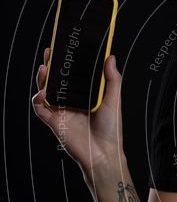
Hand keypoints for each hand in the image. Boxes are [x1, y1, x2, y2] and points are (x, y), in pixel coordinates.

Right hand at [32, 46, 123, 177]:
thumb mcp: (114, 100)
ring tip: (45, 68)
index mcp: (84, 95)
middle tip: (50, 52)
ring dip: (42, 79)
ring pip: (45, 91)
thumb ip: (112, 79)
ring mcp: (61, 111)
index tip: (64, 47)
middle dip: (51, 66)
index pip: (72, 75)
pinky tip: (43, 93)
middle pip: (56, 80)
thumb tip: (110, 57)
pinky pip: (40, 108)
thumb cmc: (111, 130)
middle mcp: (71, 102)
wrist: (104, 154)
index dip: (66, 62)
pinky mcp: (54, 122)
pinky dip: (38, 99)